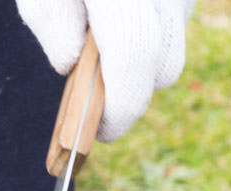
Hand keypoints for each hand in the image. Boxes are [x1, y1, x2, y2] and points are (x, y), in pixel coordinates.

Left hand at [16, 0, 195, 141]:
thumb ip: (53, 23)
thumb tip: (70, 68)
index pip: (133, 58)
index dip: (119, 108)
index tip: (101, 133)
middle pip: (165, 64)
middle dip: (132, 91)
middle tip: (96, 102)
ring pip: (175, 44)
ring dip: (142, 59)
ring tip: (102, 44)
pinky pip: (178, 21)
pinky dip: (153, 32)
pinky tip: (123, 18)